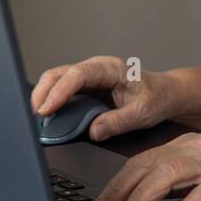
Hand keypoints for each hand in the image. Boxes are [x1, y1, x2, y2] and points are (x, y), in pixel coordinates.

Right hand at [30, 56, 174, 140]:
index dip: (59, 91)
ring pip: (56, 80)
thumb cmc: (156, 98)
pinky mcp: (84, 87)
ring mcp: (88, 76)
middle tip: (35, 117)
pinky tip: (46, 117)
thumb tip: (92, 131)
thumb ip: (117, 123)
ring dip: (43, 97)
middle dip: (42, 93)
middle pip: (58, 74)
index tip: (46, 109)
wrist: (164, 94)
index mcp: (111, 69)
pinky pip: (62, 90)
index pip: (77, 75)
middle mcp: (96, 68)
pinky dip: (50, 101)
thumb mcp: (142, 114)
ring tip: (37, 119)